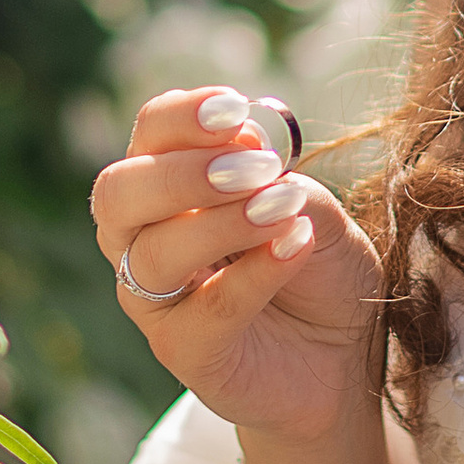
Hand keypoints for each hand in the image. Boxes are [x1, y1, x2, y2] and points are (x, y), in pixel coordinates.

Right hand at [93, 86, 382, 446]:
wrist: (344, 355)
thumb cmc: (318, 269)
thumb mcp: (314, 208)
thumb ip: (280, 180)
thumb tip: (251, 146)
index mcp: (166, 186)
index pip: (150, 134)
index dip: (184, 116)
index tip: (237, 108)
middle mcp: (142, 239)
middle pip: (119, 192)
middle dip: (183, 172)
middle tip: (255, 166)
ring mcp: (156, 301)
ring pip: (155, 253)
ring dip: (222, 223)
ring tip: (284, 210)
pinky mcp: (183, 353)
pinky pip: (207, 310)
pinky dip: (254, 273)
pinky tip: (296, 244)